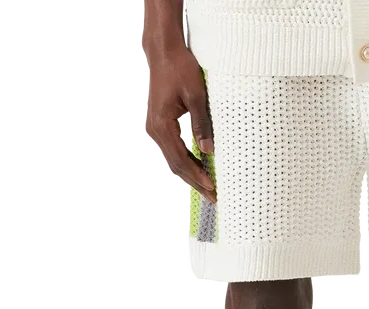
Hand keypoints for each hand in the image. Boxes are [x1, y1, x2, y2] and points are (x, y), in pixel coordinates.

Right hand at [143, 44, 216, 203]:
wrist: (165, 52)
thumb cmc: (181, 69)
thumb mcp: (196, 96)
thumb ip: (202, 124)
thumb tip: (208, 150)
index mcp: (162, 124)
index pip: (182, 159)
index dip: (197, 176)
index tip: (213, 187)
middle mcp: (155, 130)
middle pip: (176, 165)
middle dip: (195, 183)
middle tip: (213, 198)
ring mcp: (155, 128)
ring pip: (174, 160)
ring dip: (190, 176)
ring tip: (207, 189)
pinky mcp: (160, 125)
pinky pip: (173, 151)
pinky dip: (185, 164)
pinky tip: (197, 172)